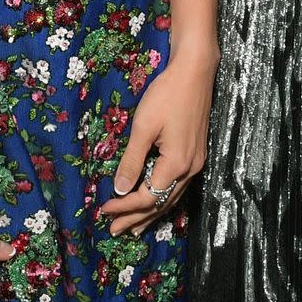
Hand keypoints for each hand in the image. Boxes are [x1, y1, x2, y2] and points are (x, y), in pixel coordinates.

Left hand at [100, 46, 216, 236]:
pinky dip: (164, 196)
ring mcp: (197, 161)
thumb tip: (119, 189)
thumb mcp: (144, 126)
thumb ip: (132, 160)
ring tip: (134, 227)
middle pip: (161, 202)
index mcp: (176, 164)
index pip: (147, 197)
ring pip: (172, 196)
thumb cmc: (167, 94)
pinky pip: (178, 185)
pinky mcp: (197, 152)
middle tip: (115, 231)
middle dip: (136, 217)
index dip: (124, 206)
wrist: (195, 70)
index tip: (103, 210)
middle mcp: (190, 168)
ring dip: (151, 212)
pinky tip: (157, 199)